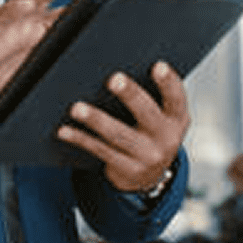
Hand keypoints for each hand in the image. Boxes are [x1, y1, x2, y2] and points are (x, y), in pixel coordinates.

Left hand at [56, 61, 188, 192]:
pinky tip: (65, 130)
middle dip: (130, 95)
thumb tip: (117, 65)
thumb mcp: (161, 117)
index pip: (176, 98)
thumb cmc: (150, 133)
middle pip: (147, 113)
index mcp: (176, 118)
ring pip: (119, 135)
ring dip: (96, 120)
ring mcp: (148, 157)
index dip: (168, 82)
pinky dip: (81, 139)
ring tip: (77, 108)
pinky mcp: (128, 170)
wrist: (150, 177)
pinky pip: (101, 151)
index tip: (158, 66)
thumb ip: (151, 95)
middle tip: (113, 79)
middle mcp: (166, 138)